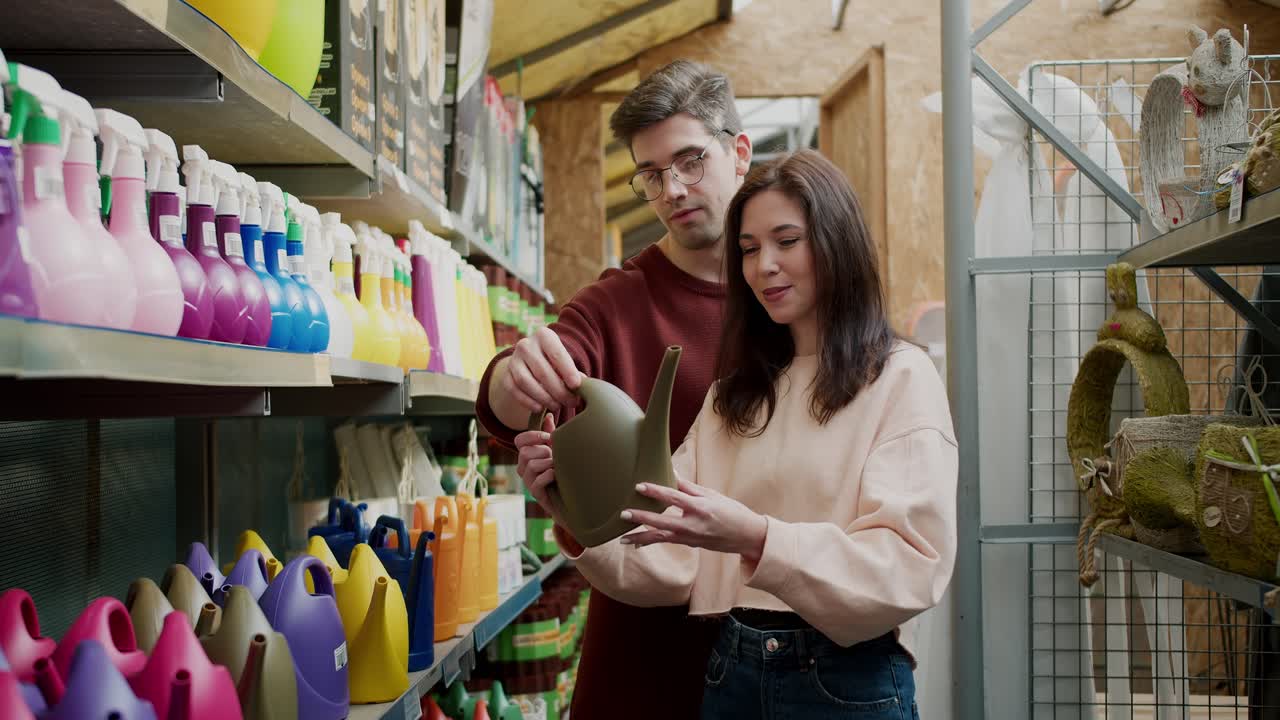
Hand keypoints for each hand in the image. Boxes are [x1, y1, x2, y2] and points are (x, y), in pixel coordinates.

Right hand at [500, 327, 583, 414]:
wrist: (531, 362)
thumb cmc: (555, 362)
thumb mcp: (565, 361)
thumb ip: (573, 372)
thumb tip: (582, 384)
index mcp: (544, 335)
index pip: (557, 353)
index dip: (567, 370)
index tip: (576, 385)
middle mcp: (525, 345)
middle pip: (542, 371)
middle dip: (558, 390)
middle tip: (570, 402)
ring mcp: (513, 360)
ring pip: (526, 382)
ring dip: (543, 397)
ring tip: (557, 406)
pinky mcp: (506, 375)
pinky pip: (515, 391)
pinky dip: (528, 402)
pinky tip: (540, 408)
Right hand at [515, 415, 567, 527]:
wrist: (575, 498)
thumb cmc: (566, 471)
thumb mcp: (559, 450)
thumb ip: (551, 434)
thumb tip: (549, 415)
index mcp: (528, 455)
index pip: (519, 440)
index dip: (532, 436)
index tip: (548, 437)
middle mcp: (524, 468)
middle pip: (524, 452)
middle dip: (544, 452)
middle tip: (555, 458)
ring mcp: (529, 482)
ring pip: (531, 465)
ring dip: (549, 464)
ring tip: (559, 468)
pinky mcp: (536, 494)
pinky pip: (538, 481)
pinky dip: (550, 476)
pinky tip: (558, 477)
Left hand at [620, 480, 768, 563]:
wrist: (746, 536)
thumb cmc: (731, 511)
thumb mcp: (711, 494)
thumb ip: (688, 486)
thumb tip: (670, 472)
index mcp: (700, 507)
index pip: (674, 497)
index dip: (656, 491)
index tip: (639, 486)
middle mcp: (693, 524)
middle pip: (662, 521)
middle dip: (641, 519)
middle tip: (623, 514)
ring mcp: (690, 537)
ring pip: (660, 537)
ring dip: (640, 537)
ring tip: (622, 538)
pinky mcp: (689, 544)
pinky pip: (666, 542)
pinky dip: (650, 542)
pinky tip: (636, 544)